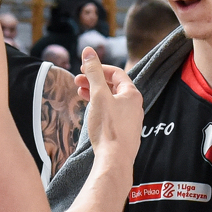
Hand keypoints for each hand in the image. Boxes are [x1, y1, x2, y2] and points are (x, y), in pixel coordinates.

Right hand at [76, 47, 141, 175]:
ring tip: (80, 94)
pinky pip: (112, 114)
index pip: (116, 73)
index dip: (98, 68)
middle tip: (77, 81)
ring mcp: (130, 120)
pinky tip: (90, 112)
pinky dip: (100, 108)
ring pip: (112, 101)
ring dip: (96, 94)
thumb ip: (93, 72)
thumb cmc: (108, 128)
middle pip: (113, 87)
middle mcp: (135, 106)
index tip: (82, 69)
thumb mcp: (98, 95)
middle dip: (94, 81)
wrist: (114, 160)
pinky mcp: (124, 133)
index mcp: (132, 94)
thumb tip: (88, 51)